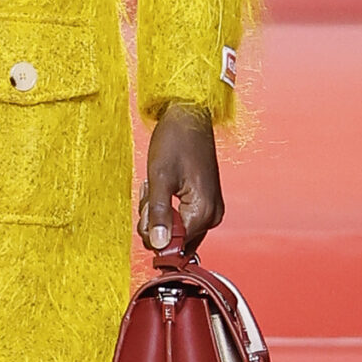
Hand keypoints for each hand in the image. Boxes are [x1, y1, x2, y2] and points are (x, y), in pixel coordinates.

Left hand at [138, 103, 223, 254]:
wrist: (189, 116)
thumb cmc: (176, 141)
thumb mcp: (159, 178)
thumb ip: (158, 215)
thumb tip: (159, 245)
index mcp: (203, 212)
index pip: (173, 246)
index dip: (153, 231)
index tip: (149, 208)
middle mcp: (212, 216)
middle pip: (174, 240)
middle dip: (155, 220)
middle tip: (153, 191)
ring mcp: (211, 210)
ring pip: (175, 229)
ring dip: (159, 212)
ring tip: (158, 186)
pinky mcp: (206, 204)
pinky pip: (181, 218)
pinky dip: (167, 207)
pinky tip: (164, 187)